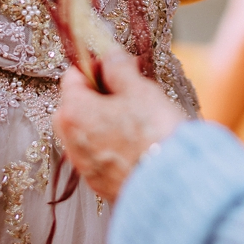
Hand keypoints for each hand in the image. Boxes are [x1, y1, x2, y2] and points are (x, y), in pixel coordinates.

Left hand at [53, 51, 184, 202]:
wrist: (172, 186)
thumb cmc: (153, 136)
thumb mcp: (139, 89)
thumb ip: (120, 67)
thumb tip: (111, 56)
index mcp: (74, 112)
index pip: (73, 76)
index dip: (96, 66)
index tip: (117, 66)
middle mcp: (71, 140)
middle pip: (77, 105)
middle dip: (101, 94)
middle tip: (131, 90)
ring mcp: (85, 165)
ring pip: (89, 131)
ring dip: (107, 120)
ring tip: (139, 118)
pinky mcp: (100, 183)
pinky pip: (101, 153)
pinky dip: (113, 144)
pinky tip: (138, 143)